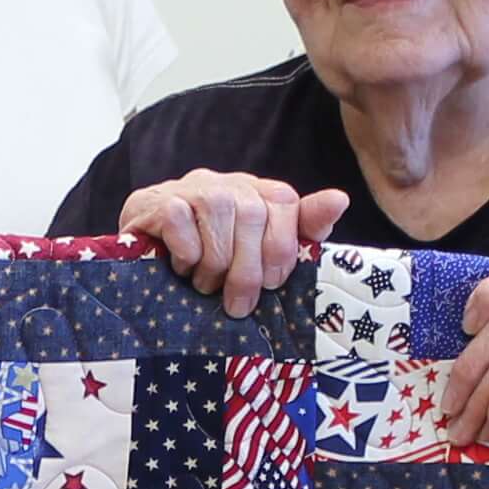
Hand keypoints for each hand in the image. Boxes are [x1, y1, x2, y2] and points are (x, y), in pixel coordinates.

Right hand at [115, 171, 346, 316]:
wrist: (147, 256)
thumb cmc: (213, 261)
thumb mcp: (262, 254)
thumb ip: (303, 231)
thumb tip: (341, 199)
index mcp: (261, 193)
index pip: (286, 205)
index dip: (281, 251)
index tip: (271, 285)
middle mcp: (230, 183)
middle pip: (253, 217)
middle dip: (246, 271)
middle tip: (236, 304)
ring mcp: (192, 188)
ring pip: (218, 219)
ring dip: (212, 267)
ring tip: (204, 285)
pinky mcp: (158, 200)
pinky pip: (181, 223)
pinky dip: (184, 255)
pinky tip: (180, 266)